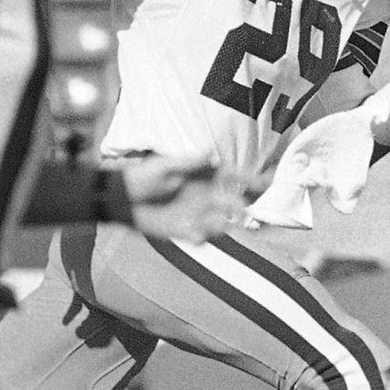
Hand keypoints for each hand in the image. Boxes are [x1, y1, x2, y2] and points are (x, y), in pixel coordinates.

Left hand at [121, 155, 247, 242]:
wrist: (122, 200)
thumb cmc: (143, 177)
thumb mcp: (164, 166)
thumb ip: (188, 162)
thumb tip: (211, 152)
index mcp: (205, 177)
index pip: (234, 178)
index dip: (252, 181)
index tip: (267, 185)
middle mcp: (206, 196)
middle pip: (234, 203)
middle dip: (245, 209)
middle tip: (248, 213)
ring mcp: (198, 214)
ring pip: (222, 223)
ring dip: (225, 225)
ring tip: (222, 225)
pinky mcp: (185, 231)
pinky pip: (201, 237)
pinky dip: (202, 237)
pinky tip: (196, 235)